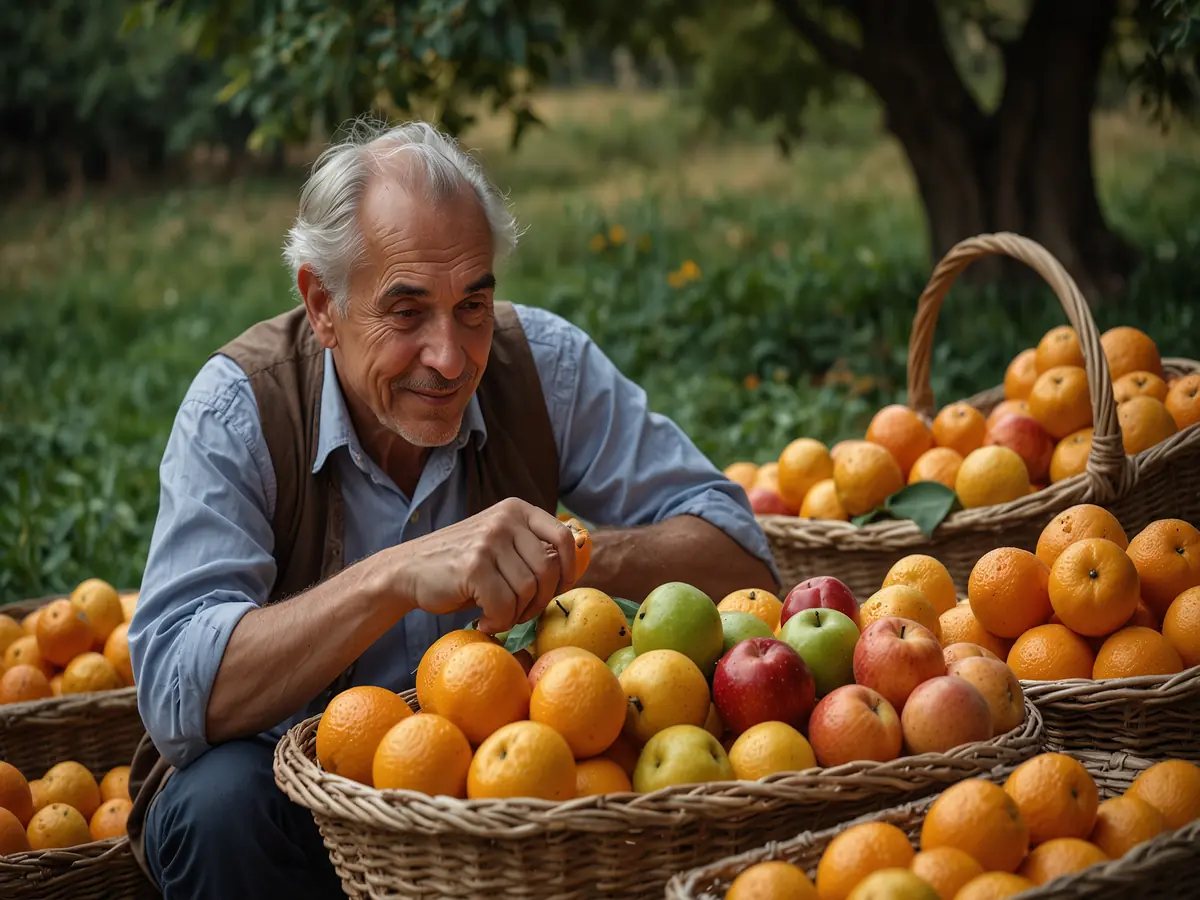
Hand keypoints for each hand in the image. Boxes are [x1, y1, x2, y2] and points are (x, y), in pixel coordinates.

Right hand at [388, 498, 578, 633]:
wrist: (408, 570)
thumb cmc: (461, 565)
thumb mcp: (499, 543)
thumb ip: (529, 548)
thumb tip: (572, 569)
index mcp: (516, 510)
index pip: (564, 538)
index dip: (569, 569)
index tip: (559, 588)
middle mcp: (505, 520)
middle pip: (548, 571)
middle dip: (539, 601)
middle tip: (519, 612)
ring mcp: (489, 541)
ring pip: (529, 591)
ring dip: (516, 614)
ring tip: (497, 615)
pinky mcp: (474, 566)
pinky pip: (506, 606)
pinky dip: (498, 622)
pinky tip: (483, 620)